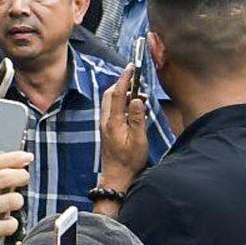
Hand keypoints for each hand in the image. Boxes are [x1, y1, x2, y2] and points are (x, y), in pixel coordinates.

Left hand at [98, 69, 149, 190]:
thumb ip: (138, 118)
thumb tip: (138, 99)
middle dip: (122, 83)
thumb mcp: (139, 140)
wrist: (117, 177)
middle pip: (111, 94)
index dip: (125, 78)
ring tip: (140, 95)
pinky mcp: (108, 129)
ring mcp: (106, 125)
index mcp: (113, 121)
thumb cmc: (129, 161)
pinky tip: (134, 109)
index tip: (131, 67)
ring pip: (111, 102)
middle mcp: (106, 120)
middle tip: (136, 79)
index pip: (118, 94)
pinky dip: (122, 103)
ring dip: (123, 94)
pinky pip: (113, 110)